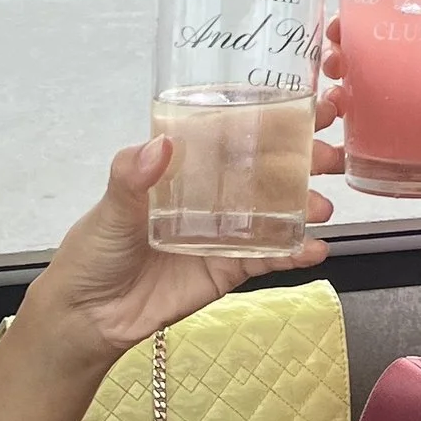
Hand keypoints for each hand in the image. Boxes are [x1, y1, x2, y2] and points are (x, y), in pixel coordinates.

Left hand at [16, 136, 329, 381]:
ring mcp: (225, 230)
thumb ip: (132, 177)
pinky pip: (269, 256)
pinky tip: (314, 249)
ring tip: (322, 208)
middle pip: (267, 167)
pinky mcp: (230, 267)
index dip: (273, 114)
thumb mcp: (109, 209)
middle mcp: (212, 192)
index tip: (309, 102)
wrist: (88, 318)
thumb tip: (160, 146)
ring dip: (305, 204)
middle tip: (331, 155)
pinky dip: (295, 252)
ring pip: (277, 210)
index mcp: (185, 165)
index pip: (234, 130)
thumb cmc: (94, 252)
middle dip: (305, 156)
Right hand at [312, 24, 420, 217]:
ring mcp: (415, 120)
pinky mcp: (412, 156)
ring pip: (363, 102)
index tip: (346, 18)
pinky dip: (351, 144)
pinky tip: (339, 143)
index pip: (400, 27)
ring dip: (338, 97)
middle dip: (342, 56)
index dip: (367, 20)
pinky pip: (374, 147)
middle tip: (334, 59)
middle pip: (370, 62)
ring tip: (333, 100)